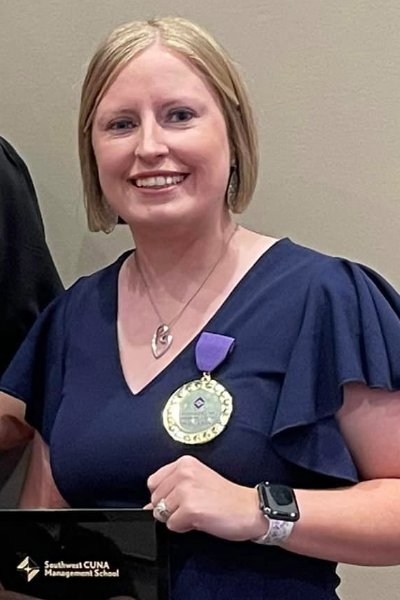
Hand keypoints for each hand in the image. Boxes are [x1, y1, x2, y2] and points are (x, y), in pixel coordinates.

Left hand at [145, 455, 266, 540]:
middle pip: (155, 499)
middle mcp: (183, 472)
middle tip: (194, 506)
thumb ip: (172, 489)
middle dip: (170, 508)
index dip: (164, 495)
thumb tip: (148, 507)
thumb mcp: (197, 482)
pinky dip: (184, 528)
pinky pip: (172, 525)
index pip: (153, 482)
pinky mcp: (190, 509)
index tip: (183, 498)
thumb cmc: (227, 498)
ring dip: (177, 518)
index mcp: (184, 463)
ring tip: (198, 512)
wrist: (250, 509)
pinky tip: (202, 520)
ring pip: (161, 513)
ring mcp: (186, 490)